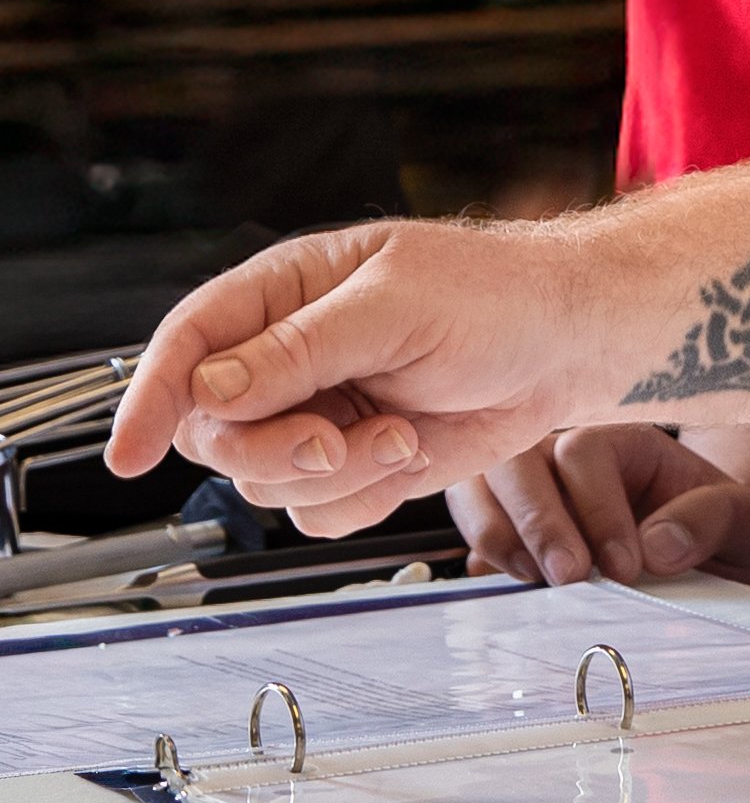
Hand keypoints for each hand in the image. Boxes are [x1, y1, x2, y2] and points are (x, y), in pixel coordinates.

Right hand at [105, 215, 627, 532]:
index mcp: (285, 290)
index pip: (189, 342)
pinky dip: (362, 496)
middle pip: (214, 429)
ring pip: (264, 481)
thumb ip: (300, 349)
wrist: (568, 347)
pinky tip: (411, 451)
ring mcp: (318, 412)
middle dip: (269, 447)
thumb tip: (211, 388)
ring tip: (400, 432)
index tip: (129, 453)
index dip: (151, 396)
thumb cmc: (495, 296)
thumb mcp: (396, 307)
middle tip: (332, 439)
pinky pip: (318, 512)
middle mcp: (288, 355)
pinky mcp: (354, 462)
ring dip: (332, 473)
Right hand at [450, 428, 749, 589]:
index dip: (598, 509)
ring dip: (495, 533)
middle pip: (516, 458)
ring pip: (477, 485)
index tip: (626, 567)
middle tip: (567, 578)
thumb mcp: (747, 519)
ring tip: (530, 581)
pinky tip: (501, 587)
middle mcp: (566, 458)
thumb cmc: (724, 533)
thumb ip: (713, 518)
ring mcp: (529, 495)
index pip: (585, 453)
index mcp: (625, 441)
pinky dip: (479, 558)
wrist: (714, 566)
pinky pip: (472, 533)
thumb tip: (657, 546)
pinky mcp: (510, 538)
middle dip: (534, 519)